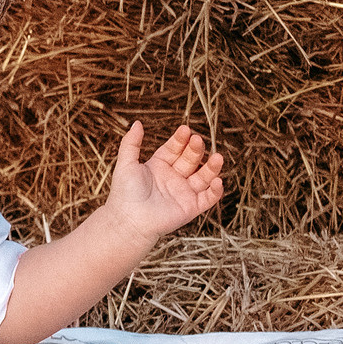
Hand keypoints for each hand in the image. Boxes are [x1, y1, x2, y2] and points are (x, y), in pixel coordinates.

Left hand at [105, 121, 224, 243]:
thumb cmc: (124, 193)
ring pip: (203, 177)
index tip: (185, 130)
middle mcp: (174, 177)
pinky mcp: (191, 208)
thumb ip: (131, 143)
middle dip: (195, 150)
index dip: (180, 140)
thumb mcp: (126, 163)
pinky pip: (208, 198)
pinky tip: (217, 180)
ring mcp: (184, 192)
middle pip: (190, 159)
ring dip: (212, 167)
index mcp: (159, 166)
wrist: (129, 220)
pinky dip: (215, 190)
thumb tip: (137, 123)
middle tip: (197, 141)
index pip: (174, 148)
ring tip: (218, 157)